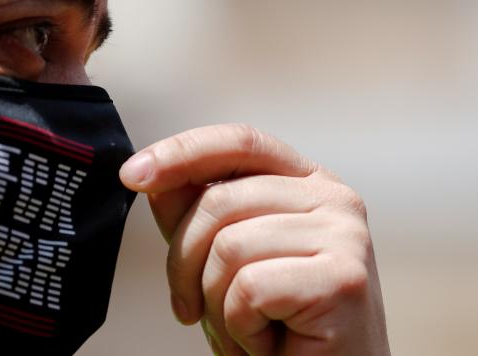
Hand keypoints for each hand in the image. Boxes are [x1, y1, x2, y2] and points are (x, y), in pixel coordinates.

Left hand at [120, 124, 389, 354]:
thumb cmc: (277, 329)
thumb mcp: (222, 264)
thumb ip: (195, 216)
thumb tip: (153, 177)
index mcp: (309, 184)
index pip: (240, 142)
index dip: (182, 151)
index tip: (132, 175)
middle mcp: (334, 199)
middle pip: (220, 201)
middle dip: (184, 263)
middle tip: (191, 308)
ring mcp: (345, 235)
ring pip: (229, 247)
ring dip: (215, 304)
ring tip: (244, 329)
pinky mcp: (344, 278)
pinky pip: (250, 289)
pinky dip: (241, 327)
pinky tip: (268, 343)